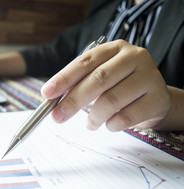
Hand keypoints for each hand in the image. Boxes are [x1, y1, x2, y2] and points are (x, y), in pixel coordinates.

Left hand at [41, 39, 170, 130]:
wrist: (154, 97)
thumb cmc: (120, 86)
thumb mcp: (100, 79)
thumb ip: (78, 85)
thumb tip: (51, 100)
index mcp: (115, 48)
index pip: (85, 61)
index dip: (64, 78)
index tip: (47, 93)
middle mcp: (134, 57)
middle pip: (98, 79)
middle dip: (73, 100)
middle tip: (57, 116)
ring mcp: (149, 76)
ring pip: (111, 100)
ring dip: (93, 117)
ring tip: (90, 124)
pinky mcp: (158, 98)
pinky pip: (127, 117)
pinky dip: (111, 125)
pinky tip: (108, 124)